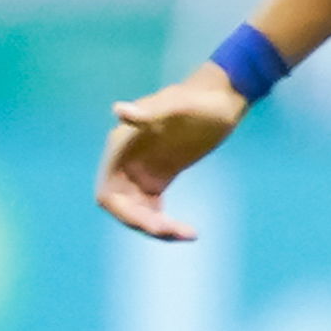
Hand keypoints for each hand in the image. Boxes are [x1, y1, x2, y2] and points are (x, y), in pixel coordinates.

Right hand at [95, 66, 254, 240]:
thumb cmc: (202, 99)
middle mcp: (126, 162)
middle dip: (144, 224)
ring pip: (138, 212)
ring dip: (157, 228)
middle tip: (177, 231)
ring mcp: (141, 171)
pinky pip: (152, 209)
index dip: (124, 214)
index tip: (152, 225)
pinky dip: (164, 222)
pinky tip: (187, 230)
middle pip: (123, 208)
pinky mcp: (158, 176)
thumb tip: (119, 110)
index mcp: (122, 147)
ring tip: (188, 233)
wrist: (222, 97)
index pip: (108, 193)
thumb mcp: (179, 105)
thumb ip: (149, 112)